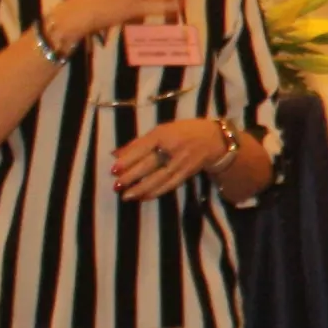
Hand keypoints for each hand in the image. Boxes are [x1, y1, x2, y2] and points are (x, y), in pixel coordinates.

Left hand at [112, 115, 228, 201]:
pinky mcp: (187, 173)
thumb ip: (139, 143)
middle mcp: (172, 148)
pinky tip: (144, 197)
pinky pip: (170, 184)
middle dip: (132, 176)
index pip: (143, 147)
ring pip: (159, 177)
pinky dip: (156, 191)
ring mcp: (181, 162)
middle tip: (117, 185)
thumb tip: (115, 154)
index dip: (128, 159)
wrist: (214, 139)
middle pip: (150, 164)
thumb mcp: (161, 130)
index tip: (114, 169)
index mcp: (163, 133)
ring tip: (127, 196)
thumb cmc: (182, 132)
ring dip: (142, 188)